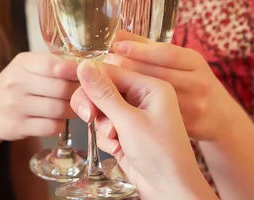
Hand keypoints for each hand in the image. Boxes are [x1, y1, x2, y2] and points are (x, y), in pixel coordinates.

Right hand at [0, 52, 78, 141]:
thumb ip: (52, 66)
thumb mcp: (27, 68)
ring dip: (72, 110)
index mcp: (22, 63)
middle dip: (78, 93)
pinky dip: (60, 125)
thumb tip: (86, 68)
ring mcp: (15, 105)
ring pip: (58, 109)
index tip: (86, 76)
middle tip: (85, 95)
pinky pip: (50, 127)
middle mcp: (16, 82)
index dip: (74, 71)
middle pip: (61, 88)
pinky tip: (59, 120)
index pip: (54, 64)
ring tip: (74, 108)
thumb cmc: (14, 87)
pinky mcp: (17, 126)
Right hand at [70, 60, 213, 199]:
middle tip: (90, 118)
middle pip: (104, 89)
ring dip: (102, 125)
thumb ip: (104, 94)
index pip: (112, 71)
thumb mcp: (129, 121)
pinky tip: (118, 149)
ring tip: (114, 139)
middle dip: (96, 106)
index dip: (93, 82)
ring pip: (102, 109)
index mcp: (151, 86)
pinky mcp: (127, 132)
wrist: (170, 190)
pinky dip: (107, 139)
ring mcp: (135, 115)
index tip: (82, 97)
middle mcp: (143, 97)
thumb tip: (85, 65)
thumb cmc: (161, 155)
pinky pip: (105, 126)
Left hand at [106, 32, 238, 142]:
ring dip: (126, 89)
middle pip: (158, 74)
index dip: (140, 49)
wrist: (221, 118)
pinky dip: (134, 110)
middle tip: (103, 62)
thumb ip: (150, 48)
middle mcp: (198, 83)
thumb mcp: (182, 62)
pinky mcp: (187, 127)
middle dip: (127, 67)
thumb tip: (118, 33)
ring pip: (155, 97)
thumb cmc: (194, 83)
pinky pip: (155, 118)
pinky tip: (116, 104)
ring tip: (105, 81)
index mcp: (196, 63)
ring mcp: (194, 107)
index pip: (167, 53)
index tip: (116, 45)